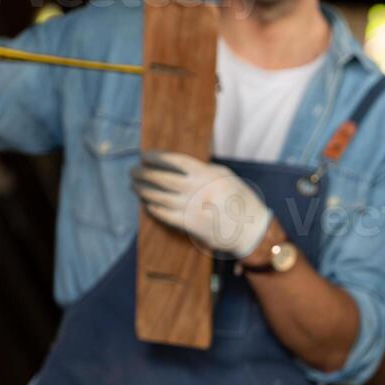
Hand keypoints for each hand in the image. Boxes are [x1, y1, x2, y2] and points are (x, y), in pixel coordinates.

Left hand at [131, 151, 272, 257]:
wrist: (251, 229)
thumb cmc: (240, 199)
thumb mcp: (226, 176)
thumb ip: (203, 170)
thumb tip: (176, 165)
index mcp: (207, 175)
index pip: (174, 161)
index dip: (156, 157)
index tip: (145, 155)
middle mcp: (197, 191)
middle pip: (161, 179)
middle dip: (143, 173)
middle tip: (133, 171)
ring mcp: (192, 209)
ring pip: (158, 197)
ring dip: (143, 190)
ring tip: (135, 185)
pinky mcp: (190, 225)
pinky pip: (164, 215)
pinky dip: (153, 208)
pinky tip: (147, 204)